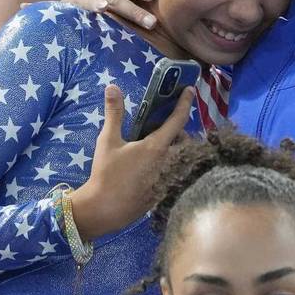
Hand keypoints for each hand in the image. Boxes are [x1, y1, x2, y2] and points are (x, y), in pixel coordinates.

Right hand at [61, 0, 160, 28]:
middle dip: (133, 7)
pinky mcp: (64, 5)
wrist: (62, 22)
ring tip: (115, 10)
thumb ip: (129, 3)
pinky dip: (90, 5)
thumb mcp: (112, 5)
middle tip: (151, 22)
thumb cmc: (97, 14)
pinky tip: (100, 10)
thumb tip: (158, 6)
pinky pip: (78, 4)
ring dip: (112, 6)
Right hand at [72, 84, 194, 238]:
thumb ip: (114, 113)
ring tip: (157, 146)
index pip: (178, 119)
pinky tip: (153, 167)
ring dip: (174, 149)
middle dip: (177, 132)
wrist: (104, 209)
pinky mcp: (166, 191)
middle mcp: (169, 162)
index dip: (185, 102)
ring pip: (181, 157)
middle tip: (161, 127)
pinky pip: (176, 172)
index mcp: (157, 147)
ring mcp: (170, 178)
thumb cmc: (106, 173)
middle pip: (184, 140)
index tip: (190, 90)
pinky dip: (169, 165)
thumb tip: (112, 86)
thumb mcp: (108, 141)